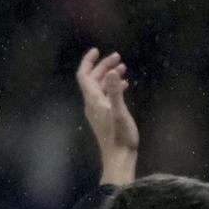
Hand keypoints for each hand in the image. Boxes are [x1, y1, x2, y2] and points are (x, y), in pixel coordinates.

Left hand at [76, 47, 138, 185]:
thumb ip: (115, 92)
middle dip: (103, 66)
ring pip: (100, 88)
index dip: (88, 62)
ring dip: (109, 76)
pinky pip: (106, 97)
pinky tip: (124, 85)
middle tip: (118, 57)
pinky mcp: (105, 117)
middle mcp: (92, 105)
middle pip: (93, 80)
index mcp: (94, 101)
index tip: (97, 50)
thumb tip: (111, 72)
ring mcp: (98, 112)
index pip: (84, 76)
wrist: (119, 158)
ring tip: (123, 67)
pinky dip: (113, 87)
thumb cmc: (121, 137)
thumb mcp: (120, 112)